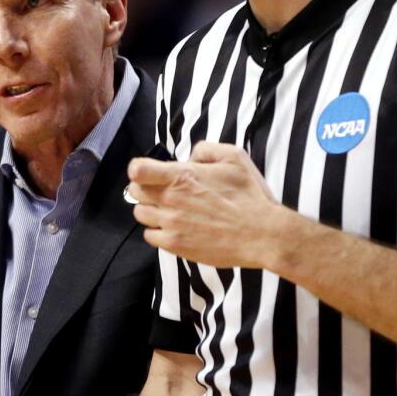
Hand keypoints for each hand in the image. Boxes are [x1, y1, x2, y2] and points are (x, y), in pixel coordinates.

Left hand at [126, 140, 292, 268]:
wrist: (261, 234)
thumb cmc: (250, 195)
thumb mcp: (234, 157)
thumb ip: (206, 150)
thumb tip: (190, 158)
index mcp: (182, 176)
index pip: (139, 170)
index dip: (139, 170)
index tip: (148, 173)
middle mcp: (171, 199)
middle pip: (135, 192)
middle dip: (145, 187)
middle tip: (162, 190)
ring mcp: (171, 224)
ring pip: (140, 214)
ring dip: (150, 209)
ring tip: (169, 210)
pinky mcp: (175, 245)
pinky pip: (150, 236)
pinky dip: (157, 231)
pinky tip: (174, 227)